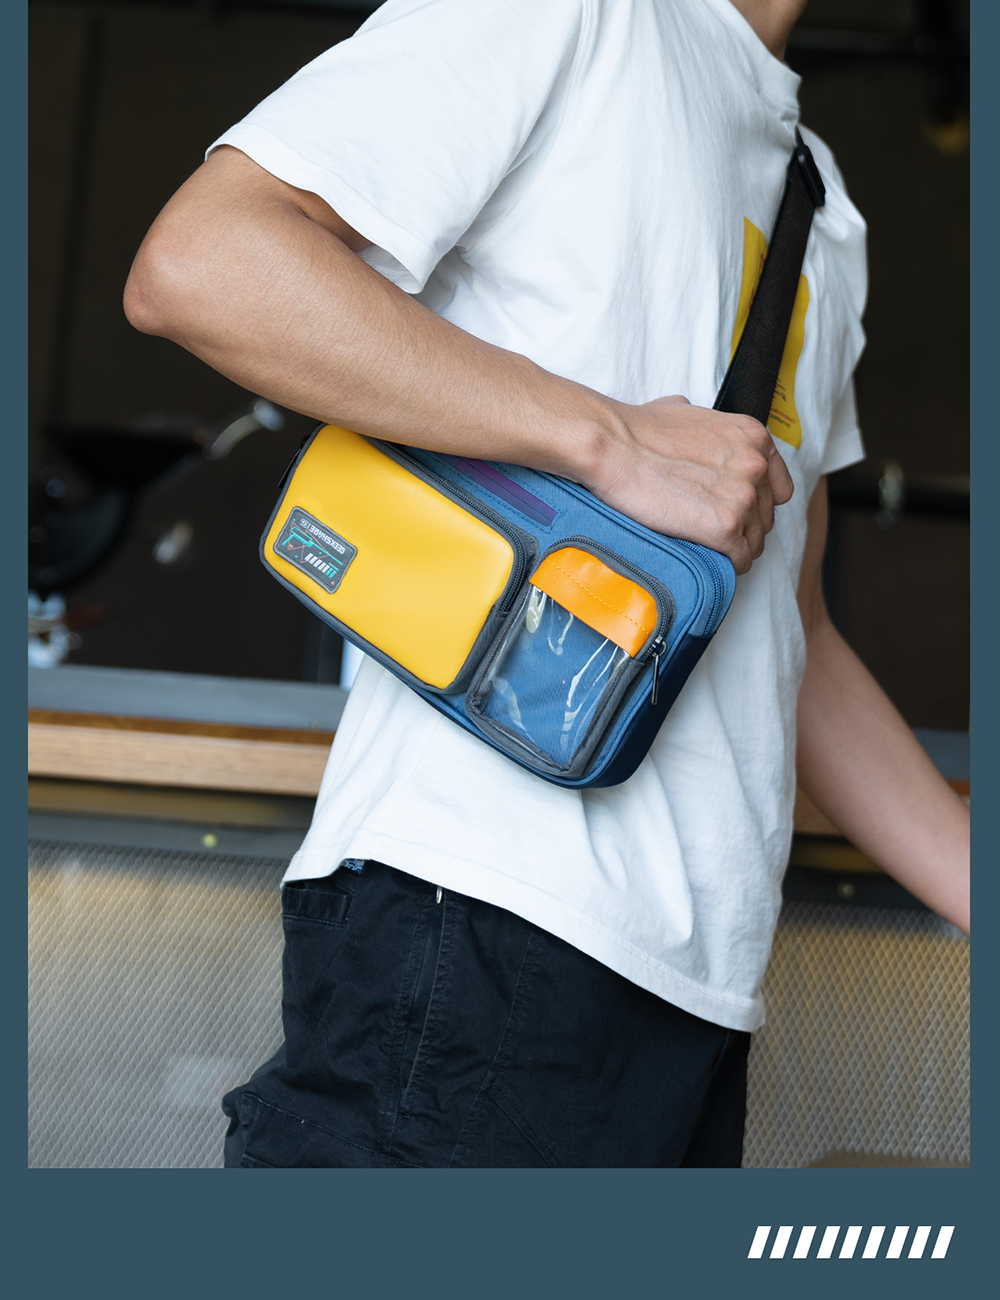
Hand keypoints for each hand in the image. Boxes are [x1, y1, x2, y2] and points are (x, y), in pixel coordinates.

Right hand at [585, 395, 793, 573]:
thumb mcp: (685, 411)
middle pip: (766, 516)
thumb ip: (706, 426)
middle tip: (717, 532)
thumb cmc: (638, 430)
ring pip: (755, 541)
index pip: (778, 485)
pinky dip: (727, 565)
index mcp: (752, 437)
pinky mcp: (724, 528)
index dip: (758, 502)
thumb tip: (695, 431)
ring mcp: (742, 498)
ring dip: (736, 548)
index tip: (742, 512)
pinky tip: (712, 562)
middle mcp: (755, 466)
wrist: (614, 446)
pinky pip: (739, 559)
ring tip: (712, 550)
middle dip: (745, 526)